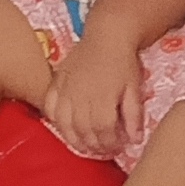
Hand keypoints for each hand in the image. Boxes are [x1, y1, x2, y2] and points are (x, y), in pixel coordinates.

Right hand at [44, 30, 143, 157]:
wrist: (107, 35)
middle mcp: (80, 97)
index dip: (110, 144)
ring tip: (85, 145)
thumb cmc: (123, 63)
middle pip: (83, 131)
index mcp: (102, 99)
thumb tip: (134, 140)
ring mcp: (65, 89)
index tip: (117, 147)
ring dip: (74, 139)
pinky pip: (50, 107)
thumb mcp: (135, 89)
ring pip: (64, 124)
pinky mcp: (56, 82)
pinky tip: (66, 128)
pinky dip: (56, 121)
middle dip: (94, 145)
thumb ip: (133, 116)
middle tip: (103, 150)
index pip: (103, 131)